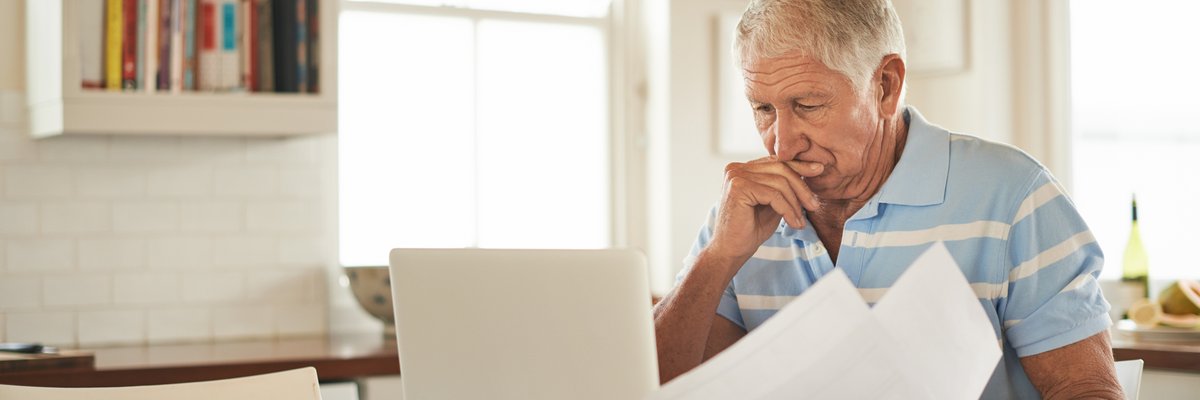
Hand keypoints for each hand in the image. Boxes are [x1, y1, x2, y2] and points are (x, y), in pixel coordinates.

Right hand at [707, 157, 823, 262]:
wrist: (730, 251)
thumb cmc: (750, 229)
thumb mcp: (773, 203)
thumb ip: (784, 187)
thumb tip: (810, 169)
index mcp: (743, 168)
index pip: (776, 161)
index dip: (799, 166)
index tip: (819, 170)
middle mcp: (736, 168)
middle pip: (780, 168)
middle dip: (801, 187)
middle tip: (814, 205)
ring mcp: (735, 176)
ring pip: (779, 182)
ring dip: (795, 203)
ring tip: (801, 221)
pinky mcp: (738, 188)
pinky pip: (773, 195)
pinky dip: (787, 210)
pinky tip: (793, 223)